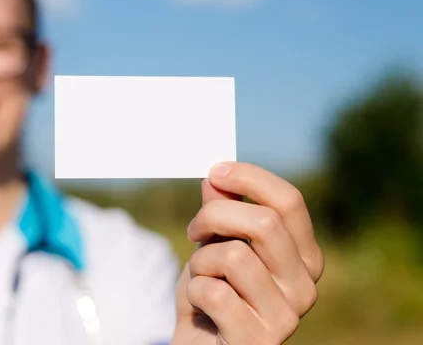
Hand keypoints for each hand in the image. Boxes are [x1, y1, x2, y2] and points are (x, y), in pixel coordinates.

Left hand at [172, 162, 323, 344]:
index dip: (251, 179)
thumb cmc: (211, 295)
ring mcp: (286, 317)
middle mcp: (305, 286)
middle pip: (264, 223)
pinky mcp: (258, 341)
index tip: (216, 171)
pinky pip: (215, 292)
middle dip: (214, 216)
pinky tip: (201, 307)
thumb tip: (217, 176)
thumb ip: (222, 212)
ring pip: (234, 255)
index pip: (290, 202)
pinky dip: (194, 291)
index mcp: (303, 257)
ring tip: (201, 277)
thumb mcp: (214, 245)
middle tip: (194, 229)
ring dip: (201, 261)